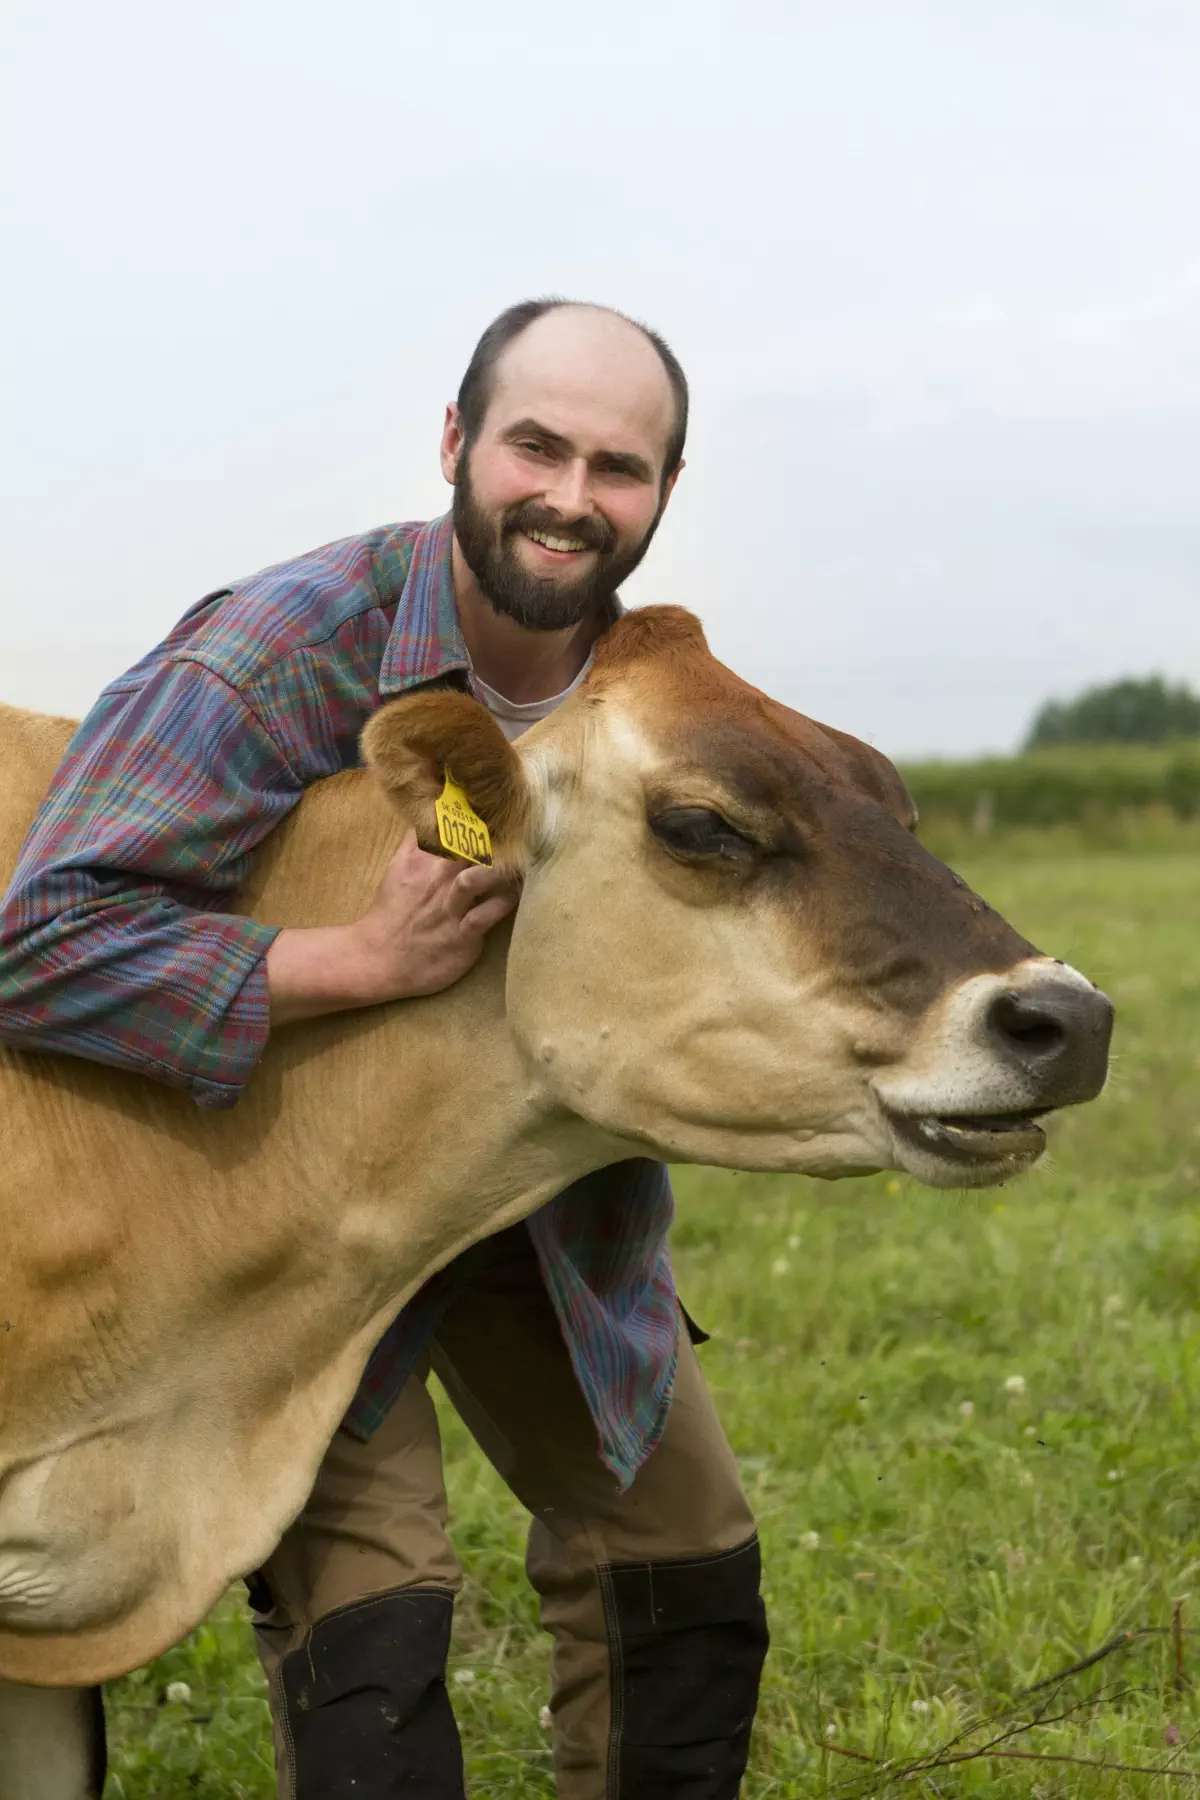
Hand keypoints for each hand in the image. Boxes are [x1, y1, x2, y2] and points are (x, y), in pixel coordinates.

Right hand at [267, 832, 518, 1024]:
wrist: (378, 959)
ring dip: (503, 868)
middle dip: (499, 836)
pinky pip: (488, 914)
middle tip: (523, 831)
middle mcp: (437, 878)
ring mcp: (450, 906)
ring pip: (482, 876)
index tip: (498, 805)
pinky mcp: (461, 935)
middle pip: (472, 845)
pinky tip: (516, 895)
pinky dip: (505, 902)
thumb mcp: (398, 866)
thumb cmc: (393, 911)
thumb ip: (416, 839)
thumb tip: (433, 811)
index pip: (452, 824)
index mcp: (422, 858)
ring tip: (522, 862)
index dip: (478, 813)